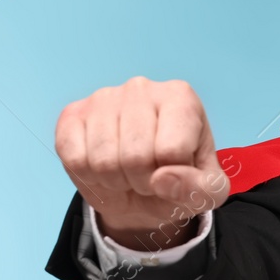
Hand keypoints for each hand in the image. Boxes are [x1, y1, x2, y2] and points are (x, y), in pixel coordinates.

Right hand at [54, 76, 229, 250]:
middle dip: (142, 182)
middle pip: (135, 157)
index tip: (174, 172)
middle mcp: (141, 87)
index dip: (171, 177)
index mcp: (181, 97)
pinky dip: (88, 177)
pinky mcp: (72, 114)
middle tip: (147, 176)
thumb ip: (199, 189)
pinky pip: (75, 158)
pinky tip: (101, 166)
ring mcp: (103, 97)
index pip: (172, 151)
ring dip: (116, 182)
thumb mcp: (207, 192)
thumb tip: (163, 179)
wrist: (141, 188)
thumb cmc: (178, 179)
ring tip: (127, 172)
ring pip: (103, 161)